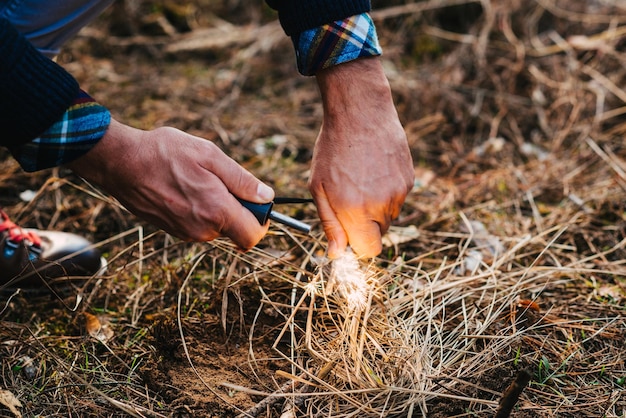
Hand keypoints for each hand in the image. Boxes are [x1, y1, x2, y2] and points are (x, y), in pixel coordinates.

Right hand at [67, 119, 274, 249]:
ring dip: (218, 207)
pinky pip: (200, 225)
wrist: (121, 163)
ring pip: (218, 227)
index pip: (253, 236)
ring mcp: (187, 233)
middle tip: (223, 181)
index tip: (258, 202)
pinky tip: (185, 187)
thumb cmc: (165, 153)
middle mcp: (203, 230)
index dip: (262, 221)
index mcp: (217, 211)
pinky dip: (202, 209)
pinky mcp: (174, 231)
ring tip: (198, 179)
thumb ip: (242, 180)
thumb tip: (266, 197)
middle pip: (237, 231)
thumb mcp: (210, 155)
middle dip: (239, 210)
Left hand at [311, 57, 413, 258]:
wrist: (360, 112)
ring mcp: (399, 192)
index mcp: (356, 211)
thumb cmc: (332, 149)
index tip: (348, 231)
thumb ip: (330, 224)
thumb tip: (336, 253)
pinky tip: (373, 169)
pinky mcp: (409, 179)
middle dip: (364, 224)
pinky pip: (397, 198)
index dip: (357, 245)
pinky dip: (386, 190)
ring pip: (389, 216)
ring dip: (376, 206)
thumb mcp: (318, 188)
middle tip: (350, 196)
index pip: (368, 251)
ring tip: (361, 178)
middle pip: (379, 234)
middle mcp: (382, 206)